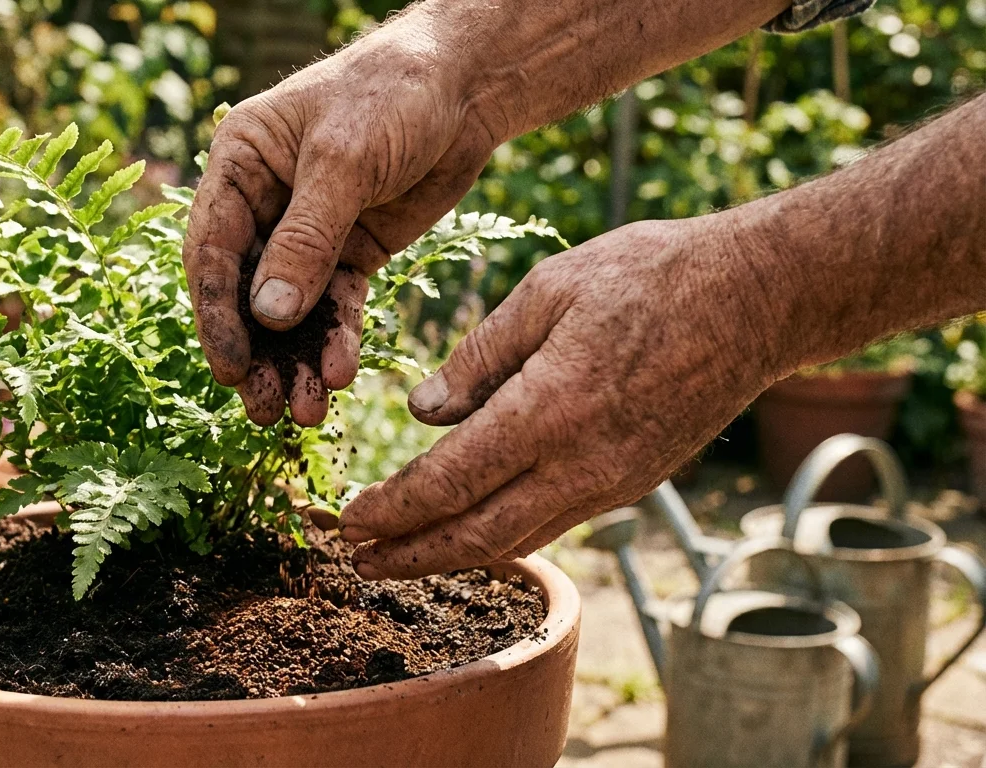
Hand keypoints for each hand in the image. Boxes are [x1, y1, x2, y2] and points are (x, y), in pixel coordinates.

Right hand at [182, 3, 512, 426]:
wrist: (468, 85)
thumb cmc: (393, 93)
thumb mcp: (345, 161)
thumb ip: (307, 239)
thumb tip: (269, 315)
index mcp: (239, 164)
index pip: (212, 250)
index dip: (219, 315)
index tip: (232, 370)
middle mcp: (263, 202)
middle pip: (247, 292)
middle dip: (258, 354)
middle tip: (266, 409)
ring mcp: (307, 231)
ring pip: (290, 310)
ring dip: (296, 360)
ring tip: (307, 412)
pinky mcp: (351, 251)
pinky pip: (336, 306)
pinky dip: (337, 341)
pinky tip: (341, 374)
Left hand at [339, 213, 793, 577]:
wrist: (759, 297)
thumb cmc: (650, 275)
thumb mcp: (548, 291)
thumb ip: (478, 357)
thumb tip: (422, 413)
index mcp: (548, 412)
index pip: (447, 482)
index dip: (392, 511)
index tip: (347, 521)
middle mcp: (581, 465)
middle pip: (476, 536)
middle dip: (408, 556)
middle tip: (354, 563)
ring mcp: (613, 481)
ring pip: (517, 539)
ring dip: (451, 555)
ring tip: (399, 557)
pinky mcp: (635, 481)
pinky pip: (554, 521)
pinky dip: (502, 534)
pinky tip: (472, 526)